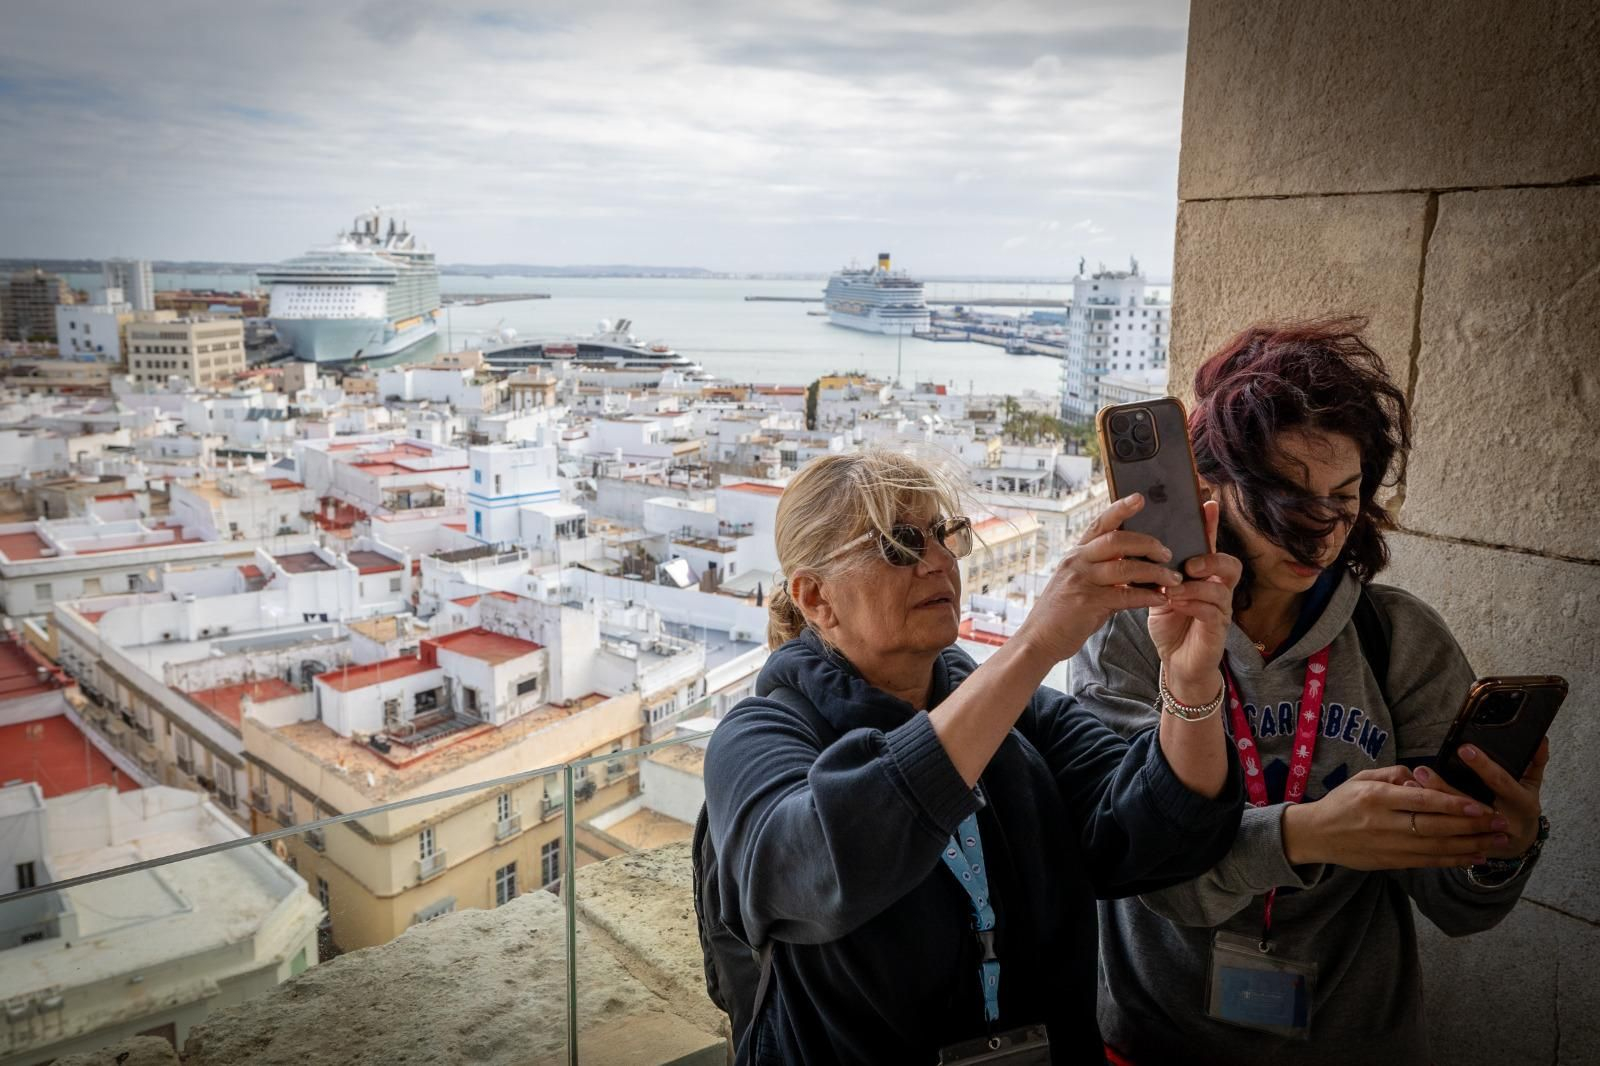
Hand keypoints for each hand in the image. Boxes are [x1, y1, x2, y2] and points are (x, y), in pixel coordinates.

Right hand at [1014, 494, 1179, 663]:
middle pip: (1116, 541)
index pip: (1100, 524)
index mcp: (1076, 554)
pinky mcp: (1088, 603)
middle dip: (1147, 544)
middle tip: (1167, 553)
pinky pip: (1125, 596)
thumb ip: (1103, 573)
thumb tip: (1136, 566)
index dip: (1120, 509)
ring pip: (1125, 568)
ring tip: (1173, 579)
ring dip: (1154, 572)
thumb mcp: (1078, 583)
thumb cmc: (1063, 612)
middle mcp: (1077, 562)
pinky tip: (1161, 599)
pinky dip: (1147, 596)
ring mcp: (1081, 581)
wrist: (1039, 639)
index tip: (1140, 498)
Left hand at [1147, 499, 1241, 704]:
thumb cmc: (1170, 623)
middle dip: (1211, 559)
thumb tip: (1137, 542)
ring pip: (1221, 588)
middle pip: (1231, 564)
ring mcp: (1221, 609)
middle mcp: (1218, 589)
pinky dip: (1193, 605)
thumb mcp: (1159, 591)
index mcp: (1204, 576)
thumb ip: (1156, 570)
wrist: (1176, 661)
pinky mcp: (1217, 629)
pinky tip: (1177, 604)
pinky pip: (1213, 612)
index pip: (1211, 546)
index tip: (1207, 504)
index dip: (1212, 526)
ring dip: (1196, 586)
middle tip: (1188, 564)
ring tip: (1173, 589)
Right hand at [1281, 766, 1508, 869]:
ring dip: (1472, 845)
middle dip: (1472, 826)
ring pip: (1437, 847)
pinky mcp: (1392, 862)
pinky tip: (1476, 857)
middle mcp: (1384, 823)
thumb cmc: (1341, 802)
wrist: (1317, 835)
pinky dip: (1455, 860)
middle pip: (1435, 827)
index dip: (1453, 805)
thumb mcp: (1361, 778)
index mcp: (1376, 798)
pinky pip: (1429, 862)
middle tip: (1501, 822)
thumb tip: (1423, 776)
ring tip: (1499, 841)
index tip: (1479, 806)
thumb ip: (1393, 775)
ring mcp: (1389, 846)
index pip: (1421, 801)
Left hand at [1413, 739, 1547, 858]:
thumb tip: (1540, 738)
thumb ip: (1535, 762)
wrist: (1519, 843)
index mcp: (1521, 802)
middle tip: (1422, 770)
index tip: (1463, 748)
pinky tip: (1409, 804)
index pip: (1501, 781)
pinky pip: (1445, 832)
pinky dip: (1428, 817)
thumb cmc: (1521, 806)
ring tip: (1410, 783)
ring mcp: (1485, 836)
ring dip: (1431, 803)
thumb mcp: (1532, 785)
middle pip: (1470, 805)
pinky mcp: (1468, 845)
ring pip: (1454, 821)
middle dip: (1444, 787)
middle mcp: (1503, 820)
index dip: (1483, 766)